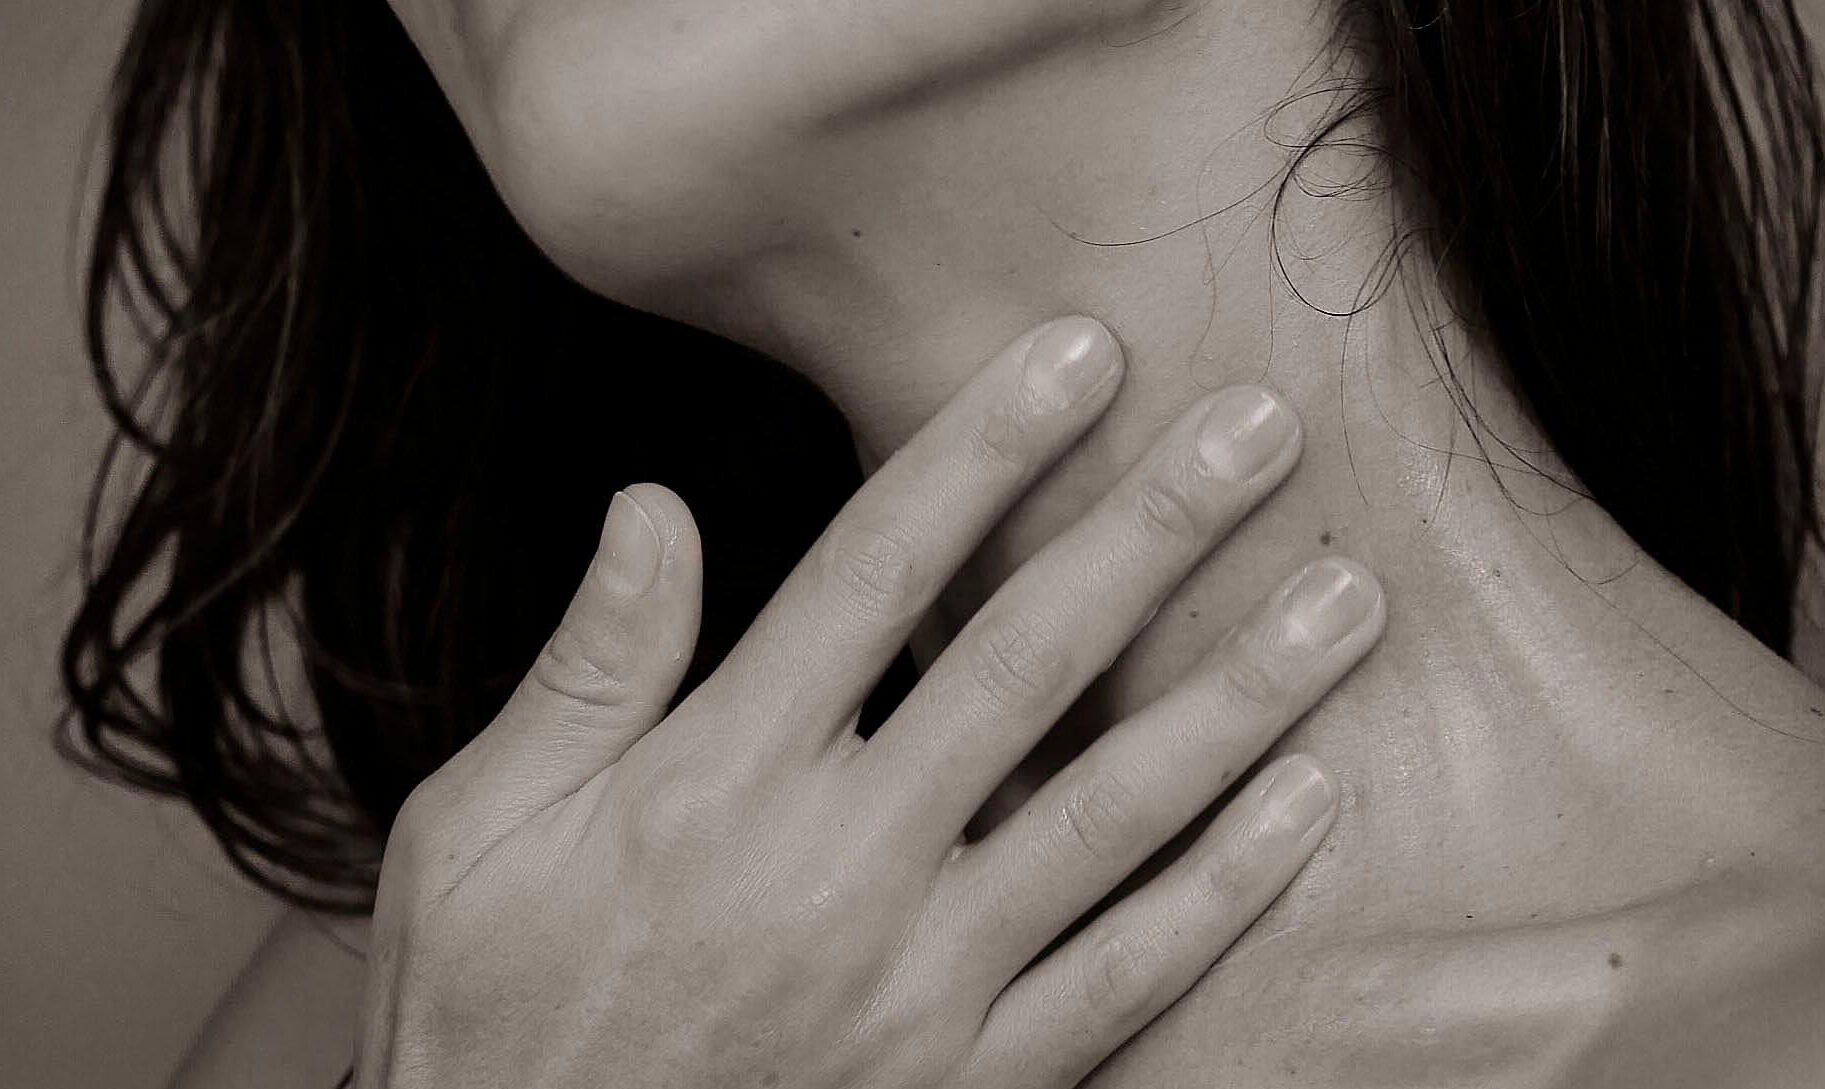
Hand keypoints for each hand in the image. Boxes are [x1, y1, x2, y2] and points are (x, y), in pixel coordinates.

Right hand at [356, 315, 1385, 1088]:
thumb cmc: (493, 1014)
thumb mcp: (480, 833)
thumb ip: (590, 671)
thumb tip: (653, 509)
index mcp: (713, 782)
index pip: (871, 576)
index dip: (981, 451)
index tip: (1077, 355)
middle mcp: (836, 867)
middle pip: (1024, 664)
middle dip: (1151, 530)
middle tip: (1262, 428)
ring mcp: (918, 982)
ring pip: (1113, 813)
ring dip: (1238, 696)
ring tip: (1344, 601)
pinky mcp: (970, 1082)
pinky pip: (1123, 979)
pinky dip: (1223, 892)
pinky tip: (1306, 806)